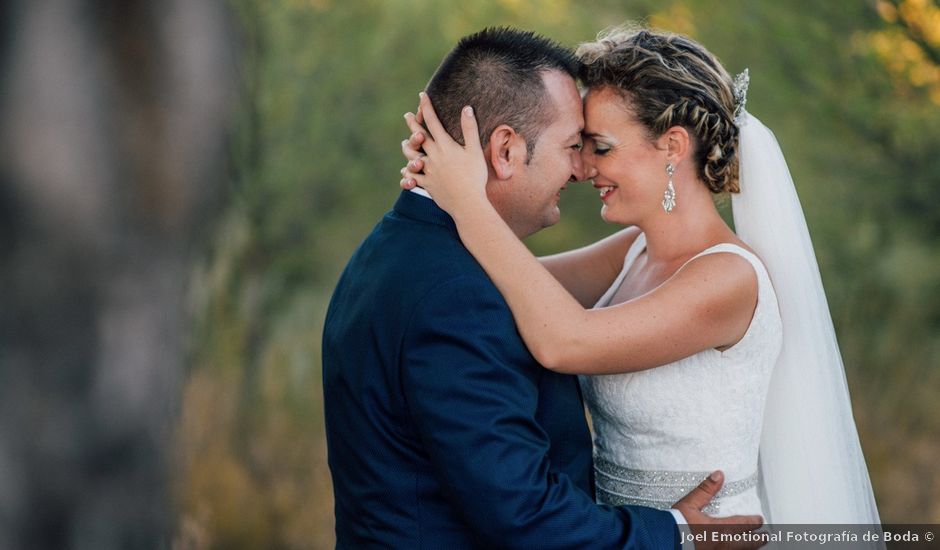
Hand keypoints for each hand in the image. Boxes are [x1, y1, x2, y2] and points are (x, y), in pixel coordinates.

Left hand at [399, 92, 488, 217]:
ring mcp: (428, 171)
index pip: (432, 122)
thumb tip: (467, 108)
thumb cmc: (474, 176)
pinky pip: (413, 178)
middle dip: (412, 124)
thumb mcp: (475, 151)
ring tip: (404, 143)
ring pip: (412, 156)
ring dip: (407, 148)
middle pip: (419, 136)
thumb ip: (469, 129)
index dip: (426, 107)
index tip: (421, 96)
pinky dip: (408, 174)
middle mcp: (433, 156)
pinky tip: (405, 171)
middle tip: (407, 115)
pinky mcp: (427, 185)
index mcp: (445, 146)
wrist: (467, 203)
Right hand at [672, 471, 765, 549]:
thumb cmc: (675, 524)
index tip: (759, 520)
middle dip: (758, 539)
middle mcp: (722, 544)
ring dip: (748, 548)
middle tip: (766, 536)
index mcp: (719, 528)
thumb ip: (705, 490)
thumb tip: (719, 475)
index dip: (753, 522)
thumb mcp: (689, 504)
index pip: (743, 524)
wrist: (663, 541)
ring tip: (753, 546)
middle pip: (747, 543)